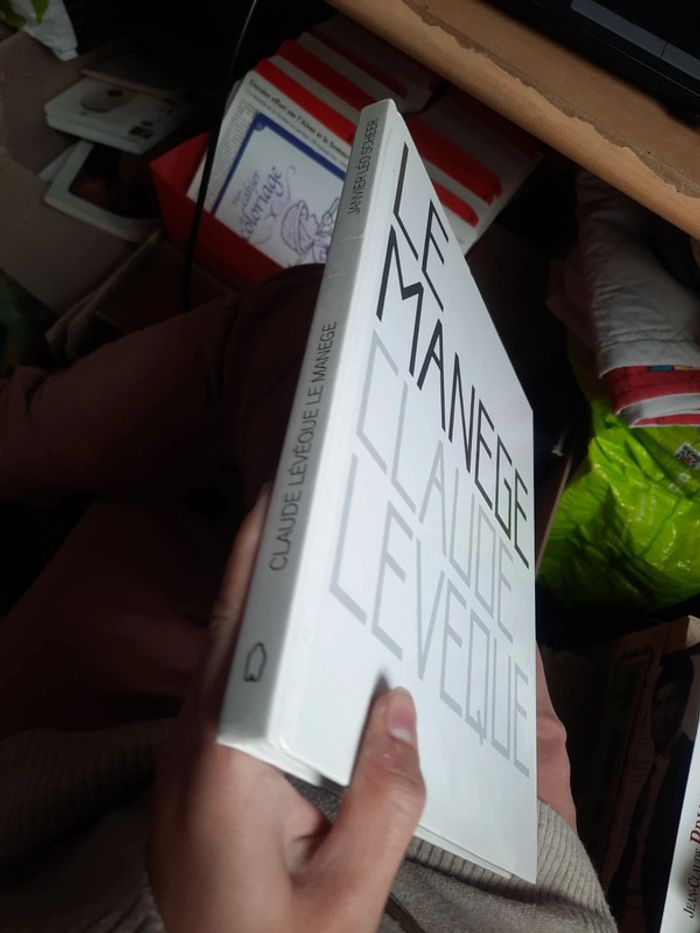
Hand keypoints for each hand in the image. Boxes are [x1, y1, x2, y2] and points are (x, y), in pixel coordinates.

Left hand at [149, 485, 425, 932]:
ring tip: (330, 569)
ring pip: (234, 662)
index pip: (239, 632)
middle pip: (232, 632)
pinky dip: (276, 660)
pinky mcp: (203, 776)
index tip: (283, 498)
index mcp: (222, 760)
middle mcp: (194, 744)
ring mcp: (191, 759)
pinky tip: (319, 657)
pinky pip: (241, 696)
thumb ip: (384, 804)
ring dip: (274, 612)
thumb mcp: (344, 899)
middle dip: (270, 566)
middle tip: (324, 515)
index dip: (257, 559)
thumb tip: (401, 707)